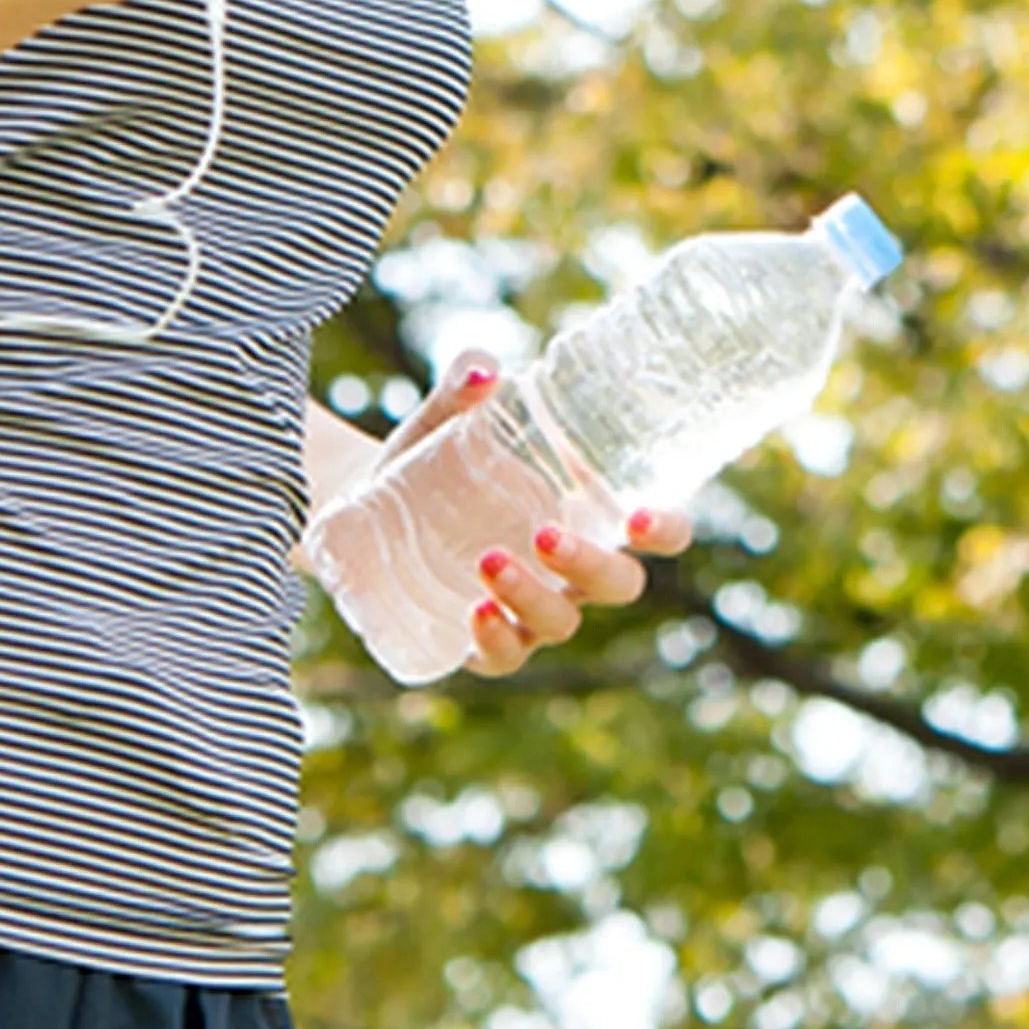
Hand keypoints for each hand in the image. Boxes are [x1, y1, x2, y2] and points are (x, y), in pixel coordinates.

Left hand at [347, 364, 693, 676]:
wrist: (363, 501)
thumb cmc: (431, 453)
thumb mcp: (446, 417)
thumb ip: (463, 385)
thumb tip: (483, 373)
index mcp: (586, 510)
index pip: (654, 532)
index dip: (665, 529)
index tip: (641, 516)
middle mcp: (571, 567)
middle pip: (618, 584)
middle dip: (592, 566)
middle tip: (546, 535)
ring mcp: (531, 608)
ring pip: (560, 621)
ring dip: (533, 597)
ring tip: (488, 560)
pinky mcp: (483, 638)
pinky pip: (505, 655)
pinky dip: (498, 640)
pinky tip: (476, 612)